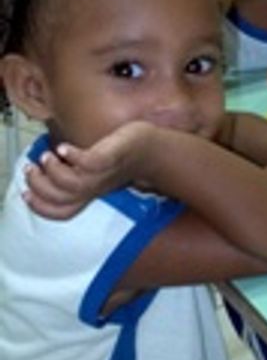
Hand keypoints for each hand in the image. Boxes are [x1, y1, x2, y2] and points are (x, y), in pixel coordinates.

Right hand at [23, 121, 154, 219]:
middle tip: (31, 168)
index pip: (61, 212)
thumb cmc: (118, 160)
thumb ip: (73, 175)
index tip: (24, 193)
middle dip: (39, 186)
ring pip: (71, 184)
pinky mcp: (110, 158)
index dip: (39, 207)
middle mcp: (93, 188)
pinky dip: (72, 155)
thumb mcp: (93, 173)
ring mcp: (102, 175)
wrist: (150, 150)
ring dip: (52, 170)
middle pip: (59, 198)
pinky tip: (63, 148)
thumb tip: (45, 169)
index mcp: (88, 194)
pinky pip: (89, 162)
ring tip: (47, 156)